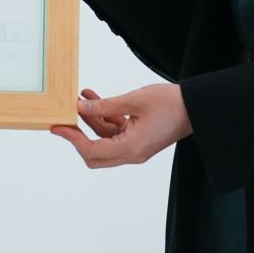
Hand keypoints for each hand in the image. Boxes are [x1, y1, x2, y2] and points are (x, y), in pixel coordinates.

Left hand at [50, 83, 191, 168]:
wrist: (195, 107)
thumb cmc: (170, 104)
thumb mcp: (133, 101)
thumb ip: (105, 106)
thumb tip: (80, 107)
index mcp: (131, 148)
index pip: (92, 151)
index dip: (72, 139)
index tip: (58, 127)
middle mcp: (132, 153)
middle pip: (95, 155)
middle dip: (78, 137)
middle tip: (66, 119)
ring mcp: (135, 148)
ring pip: (104, 141)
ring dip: (91, 122)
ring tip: (81, 98)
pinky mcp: (138, 140)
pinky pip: (115, 133)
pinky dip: (104, 119)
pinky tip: (95, 99)